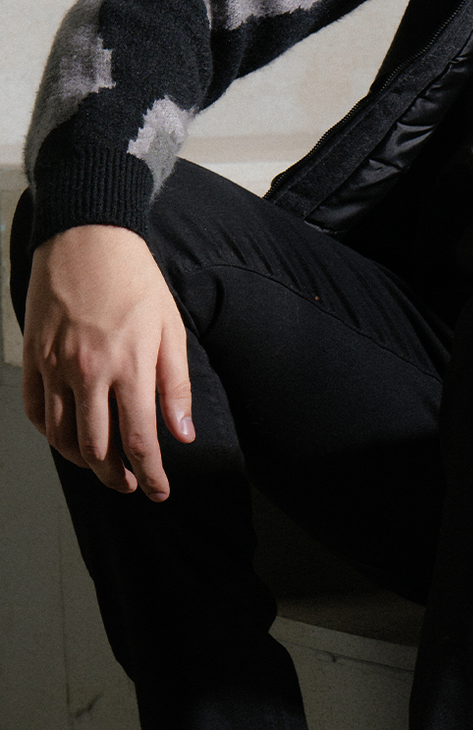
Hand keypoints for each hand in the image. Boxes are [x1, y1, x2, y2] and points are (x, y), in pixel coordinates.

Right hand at [21, 224, 193, 499]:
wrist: (86, 237)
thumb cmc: (135, 282)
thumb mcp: (170, 330)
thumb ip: (175, 387)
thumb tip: (183, 434)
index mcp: (129, 366)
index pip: (139, 440)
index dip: (150, 475)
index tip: (158, 492)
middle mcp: (89, 372)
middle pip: (97, 448)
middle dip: (116, 477)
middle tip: (130, 484)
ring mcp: (55, 365)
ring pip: (61, 436)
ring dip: (83, 462)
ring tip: (102, 467)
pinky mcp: (33, 355)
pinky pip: (35, 410)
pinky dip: (50, 433)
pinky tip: (67, 437)